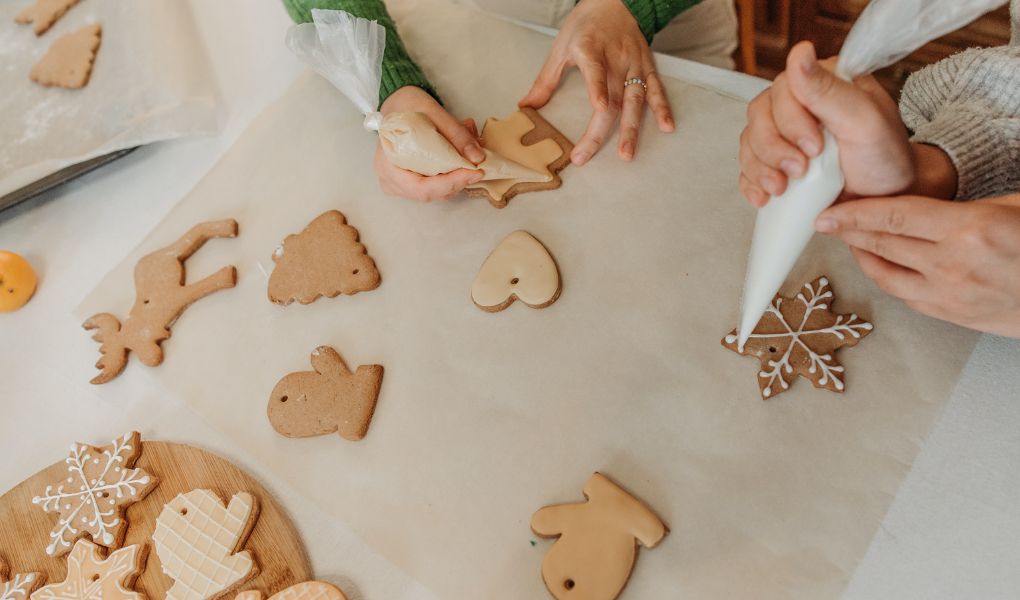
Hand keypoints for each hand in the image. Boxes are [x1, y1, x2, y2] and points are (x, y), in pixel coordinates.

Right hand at [374, 86, 484, 201]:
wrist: (396, 105)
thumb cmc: (407, 106)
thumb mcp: (433, 112)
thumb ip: (456, 134)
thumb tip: (478, 157)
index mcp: (388, 165)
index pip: (421, 188)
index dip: (450, 183)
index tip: (475, 172)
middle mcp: (391, 181)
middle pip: (431, 193)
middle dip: (459, 180)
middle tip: (478, 164)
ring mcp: (400, 185)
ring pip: (436, 192)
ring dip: (458, 177)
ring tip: (470, 153)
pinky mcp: (410, 183)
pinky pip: (435, 186)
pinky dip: (452, 175)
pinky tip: (461, 158)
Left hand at [520, 0, 673, 163]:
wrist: (615, 2)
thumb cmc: (584, 27)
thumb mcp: (560, 48)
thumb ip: (545, 81)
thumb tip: (526, 107)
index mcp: (590, 49)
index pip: (595, 69)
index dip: (597, 88)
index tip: (599, 106)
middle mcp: (615, 58)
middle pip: (611, 98)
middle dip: (598, 131)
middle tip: (585, 155)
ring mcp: (633, 64)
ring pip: (634, 100)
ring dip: (631, 129)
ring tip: (626, 154)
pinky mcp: (646, 67)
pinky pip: (656, 89)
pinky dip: (662, 108)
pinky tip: (667, 126)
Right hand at [739, 41, 915, 206]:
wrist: (884, 200)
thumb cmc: (884, 158)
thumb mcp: (864, 121)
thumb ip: (829, 89)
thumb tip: (800, 51)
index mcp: (822, 84)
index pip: (782, 90)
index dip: (790, 122)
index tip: (814, 149)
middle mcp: (798, 104)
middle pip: (759, 116)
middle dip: (774, 149)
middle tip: (800, 171)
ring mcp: (783, 134)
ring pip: (749, 142)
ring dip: (760, 168)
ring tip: (783, 188)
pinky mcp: (774, 161)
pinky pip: (746, 167)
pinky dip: (752, 183)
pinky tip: (766, 196)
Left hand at [816, 194, 1019, 337]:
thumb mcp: (1014, 205)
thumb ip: (966, 206)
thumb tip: (925, 203)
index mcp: (969, 230)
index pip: (892, 217)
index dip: (853, 214)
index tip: (827, 213)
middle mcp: (953, 266)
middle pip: (882, 246)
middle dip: (849, 232)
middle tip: (829, 222)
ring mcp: (952, 296)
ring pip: (886, 276)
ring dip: (863, 257)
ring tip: (851, 241)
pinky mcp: (955, 317)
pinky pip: (907, 297)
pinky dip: (888, 279)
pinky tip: (882, 266)